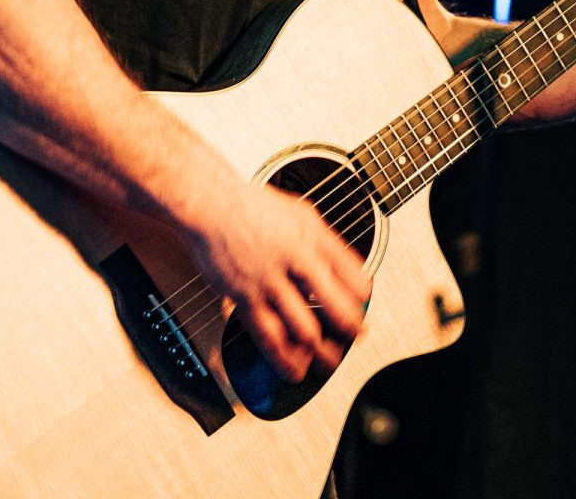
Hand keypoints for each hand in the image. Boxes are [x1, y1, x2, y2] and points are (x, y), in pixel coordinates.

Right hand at [182, 181, 370, 381]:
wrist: (212, 205)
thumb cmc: (256, 208)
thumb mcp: (303, 213)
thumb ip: (325, 242)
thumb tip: (348, 268)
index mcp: (316, 239)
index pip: (355, 277)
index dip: (363, 297)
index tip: (363, 304)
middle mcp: (297, 261)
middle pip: (336, 308)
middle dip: (351, 331)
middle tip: (356, 338)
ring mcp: (271, 282)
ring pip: (306, 329)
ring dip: (323, 352)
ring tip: (332, 361)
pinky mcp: (245, 298)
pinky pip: (269, 336)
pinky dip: (285, 359)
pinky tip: (295, 370)